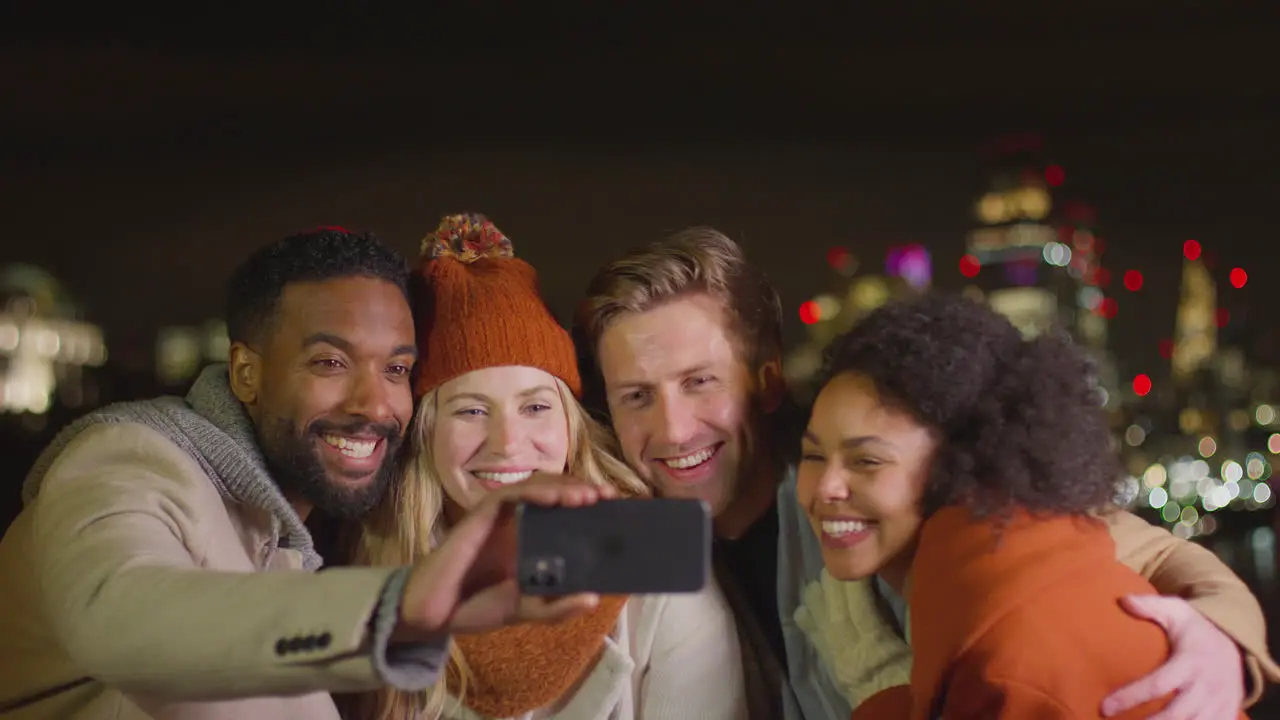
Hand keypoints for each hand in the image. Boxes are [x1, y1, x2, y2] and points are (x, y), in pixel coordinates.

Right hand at [397, 473, 617, 637]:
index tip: (615, 507)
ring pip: (536, 486)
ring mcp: (499, 516)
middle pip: (554, 491)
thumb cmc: (476, 606)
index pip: (564, 510)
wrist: (435, 615)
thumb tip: (593, 598)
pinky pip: (511, 494)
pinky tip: (557, 498)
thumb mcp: (526, 611)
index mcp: (530, 538)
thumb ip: (557, 608)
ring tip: (589, 497)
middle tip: (609, 497)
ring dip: (564, 486)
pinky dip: (536, 491)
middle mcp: (518, 522)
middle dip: (582, 489)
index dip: (588, 503)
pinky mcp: (481, 514)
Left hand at [1101, 594, 1243, 718]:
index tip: (1105, 706)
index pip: (1158, 684)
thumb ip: (1150, 606)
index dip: (1131, 697)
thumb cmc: (1195, 629)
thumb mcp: (1176, 611)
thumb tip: (1123, 600)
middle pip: (1177, 714)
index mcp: (1190, 662)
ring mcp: (1219, 703)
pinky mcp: (1227, 713)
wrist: (1235, 644)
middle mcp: (1206, 686)